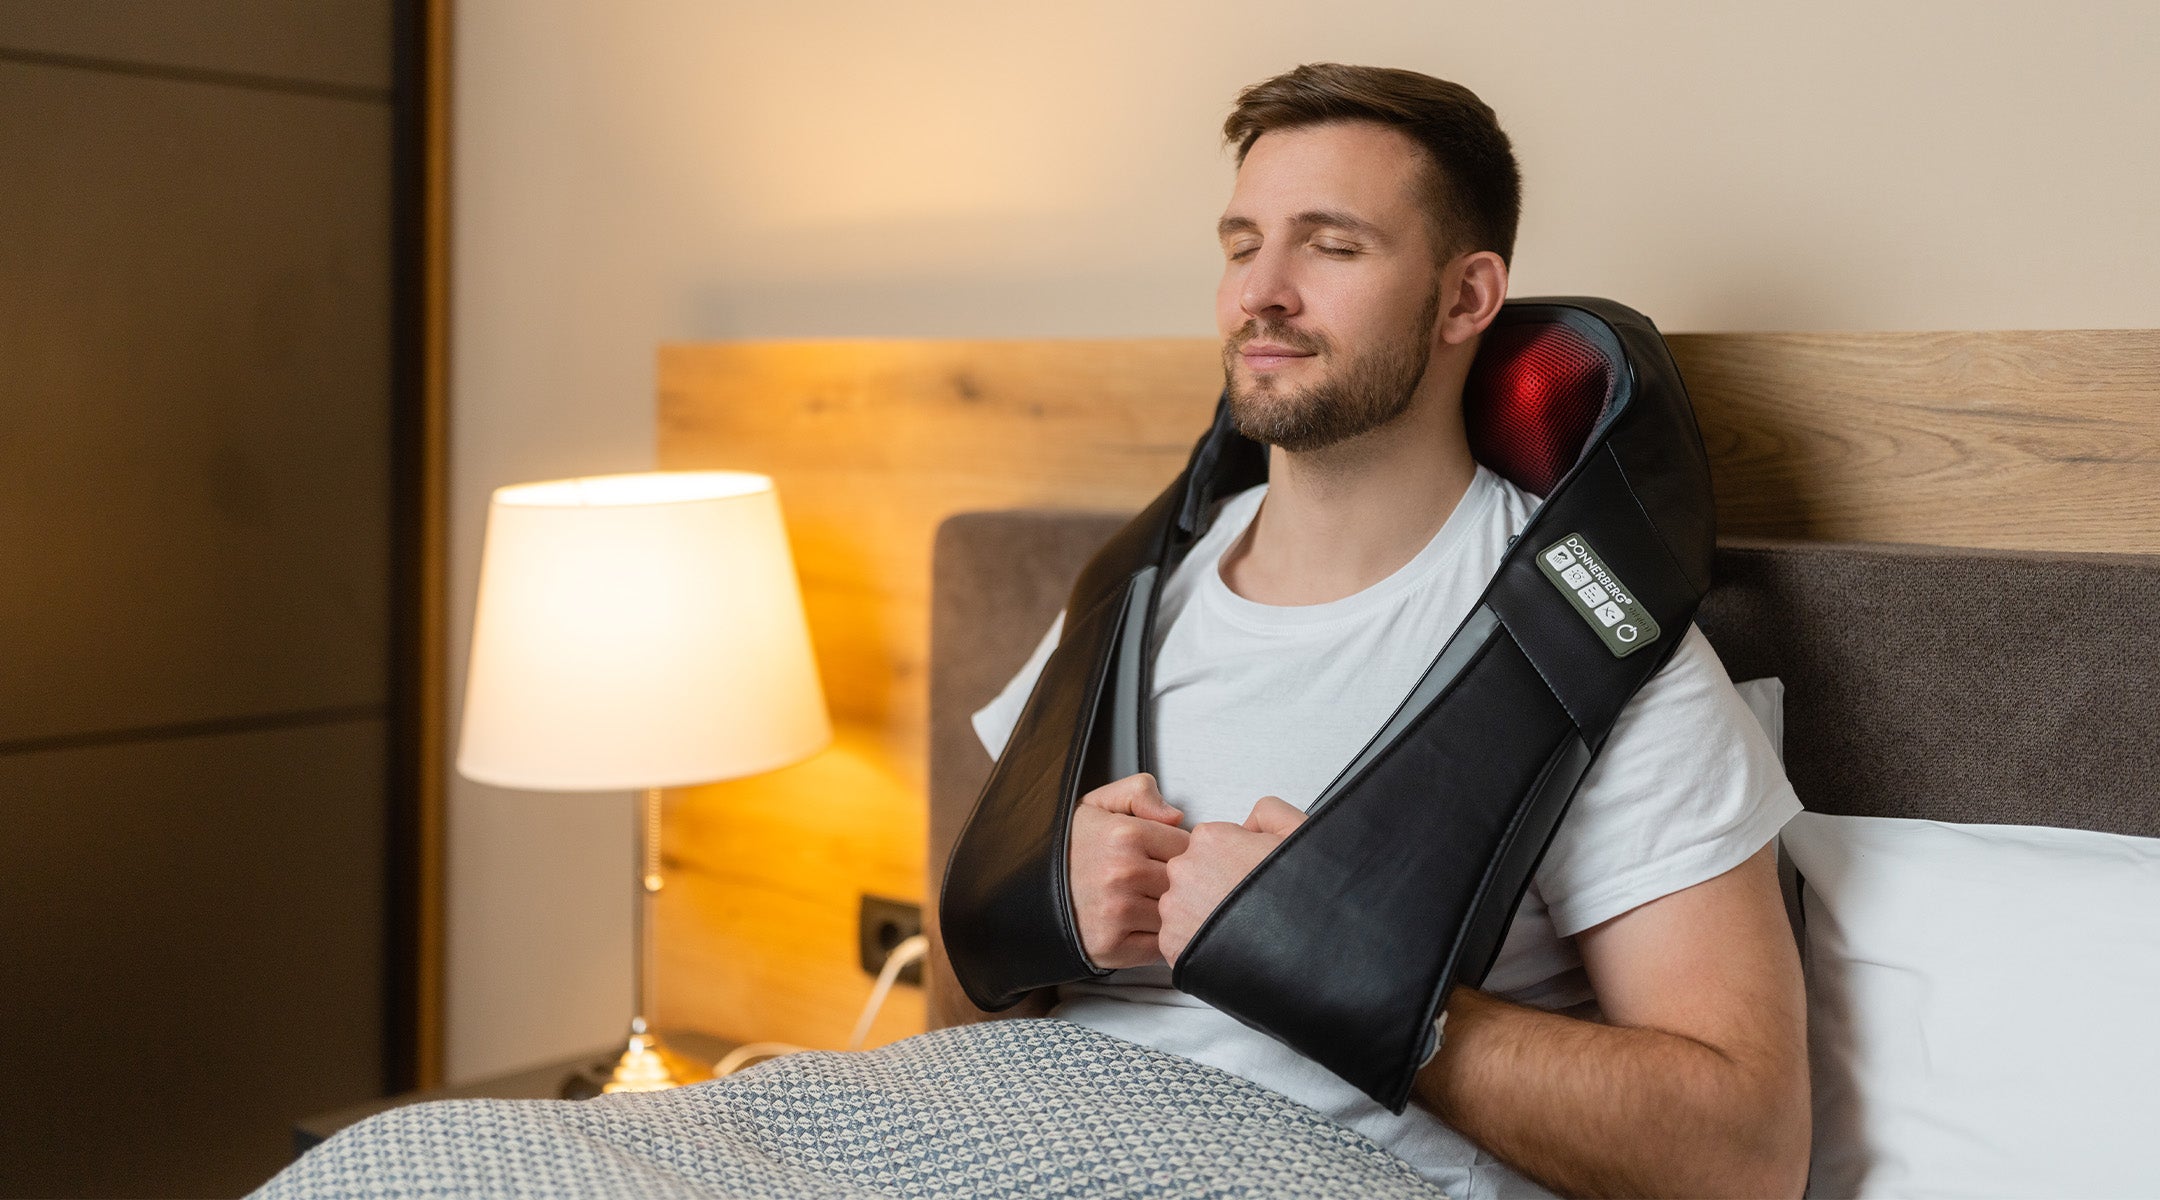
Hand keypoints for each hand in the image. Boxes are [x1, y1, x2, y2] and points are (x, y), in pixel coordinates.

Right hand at [1068, 773, 1188, 968]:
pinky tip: (1141, 927)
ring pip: (1176, 914)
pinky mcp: (1112, 946)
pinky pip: (1161, 946)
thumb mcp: (1099, 804)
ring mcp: (1118, 912)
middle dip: (1179, 882)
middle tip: (1158, 882)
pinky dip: (1158, 940)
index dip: (1180, 851)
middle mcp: (1122, 873)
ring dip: (1171, 913)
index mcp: (1125, 834)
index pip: (1187, 845)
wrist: (1026, 892)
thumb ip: (1140, 792)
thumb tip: (1176, 816)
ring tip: (1149, 903)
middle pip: (1185, 881)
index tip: (1163, 856)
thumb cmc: (1070, 848)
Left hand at [1157, 795, 1305, 965]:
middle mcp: (1184, 869)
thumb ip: (1267, 811)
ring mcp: (1174, 908)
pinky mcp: (1171, 943)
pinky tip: (1222, 945)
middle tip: (1242, 903)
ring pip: (1182, 906)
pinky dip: (1194, 943)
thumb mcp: (1296, 830)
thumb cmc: (1300, 896)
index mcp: (1209, 838)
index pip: (1208, 844)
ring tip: (1235, 928)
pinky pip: (1177, 939)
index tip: (1245, 875)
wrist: (1300, 946)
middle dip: (1212, 885)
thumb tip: (1249, 824)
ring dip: (1201, 914)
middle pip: (1192, 873)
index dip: (1231, 860)